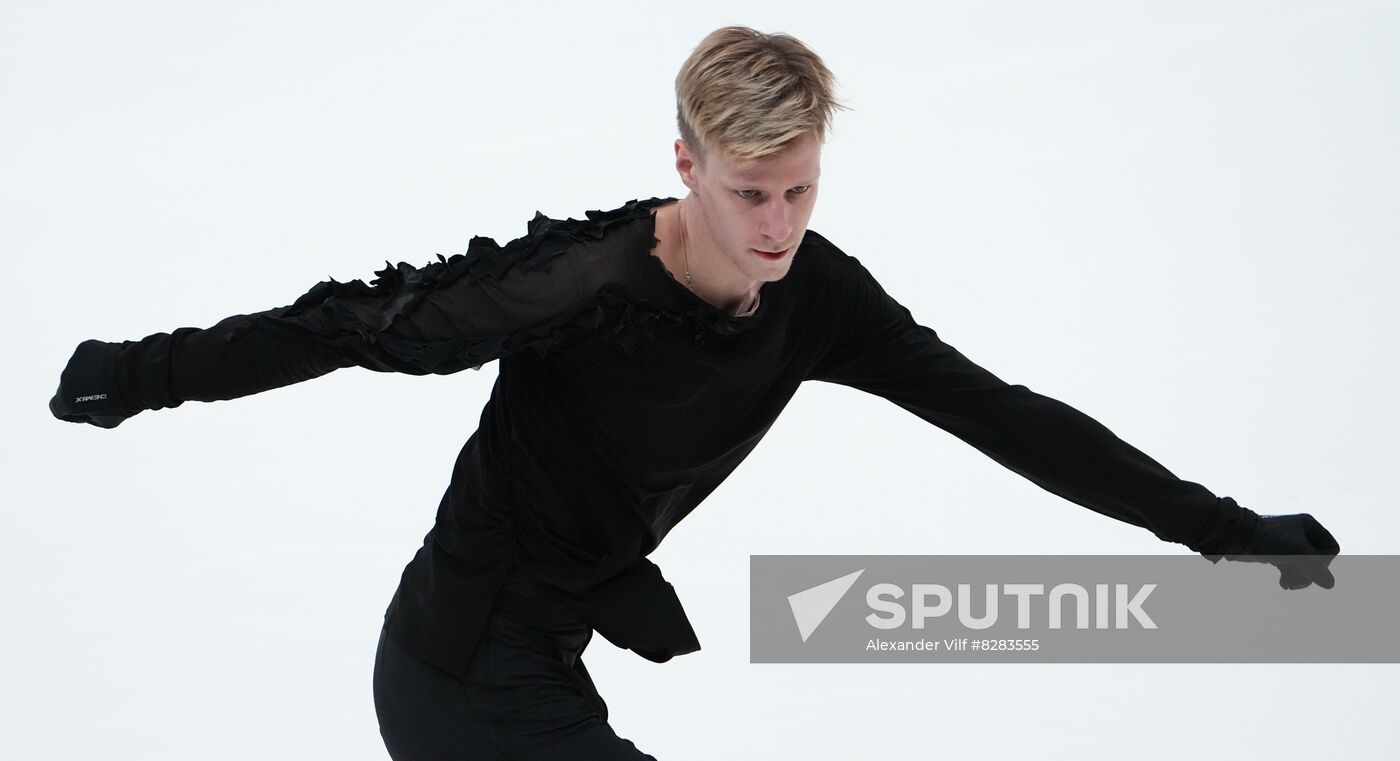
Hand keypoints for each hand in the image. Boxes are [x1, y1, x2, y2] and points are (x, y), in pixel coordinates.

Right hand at [49, 339, 138, 428]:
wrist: (139, 375)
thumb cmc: (125, 403)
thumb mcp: (105, 422)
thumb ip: (87, 416)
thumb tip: (83, 408)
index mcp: (66, 400)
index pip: (56, 408)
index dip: (70, 412)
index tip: (86, 411)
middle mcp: (64, 379)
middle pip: (68, 388)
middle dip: (82, 391)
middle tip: (106, 392)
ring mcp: (74, 361)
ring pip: (79, 371)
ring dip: (91, 375)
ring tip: (112, 378)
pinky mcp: (85, 348)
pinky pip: (88, 357)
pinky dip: (97, 361)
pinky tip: (113, 365)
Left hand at [1208, 513, 1339, 589]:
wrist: (1234, 537)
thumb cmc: (1267, 540)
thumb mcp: (1297, 553)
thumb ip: (1316, 569)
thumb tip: (1329, 585)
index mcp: (1309, 525)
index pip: (1331, 549)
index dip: (1323, 562)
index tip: (1307, 565)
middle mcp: (1301, 533)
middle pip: (1319, 561)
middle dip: (1309, 573)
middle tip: (1297, 583)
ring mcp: (1289, 544)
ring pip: (1306, 567)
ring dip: (1300, 578)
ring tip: (1289, 586)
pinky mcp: (1278, 553)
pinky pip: (1293, 569)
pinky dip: (1290, 577)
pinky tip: (1283, 584)